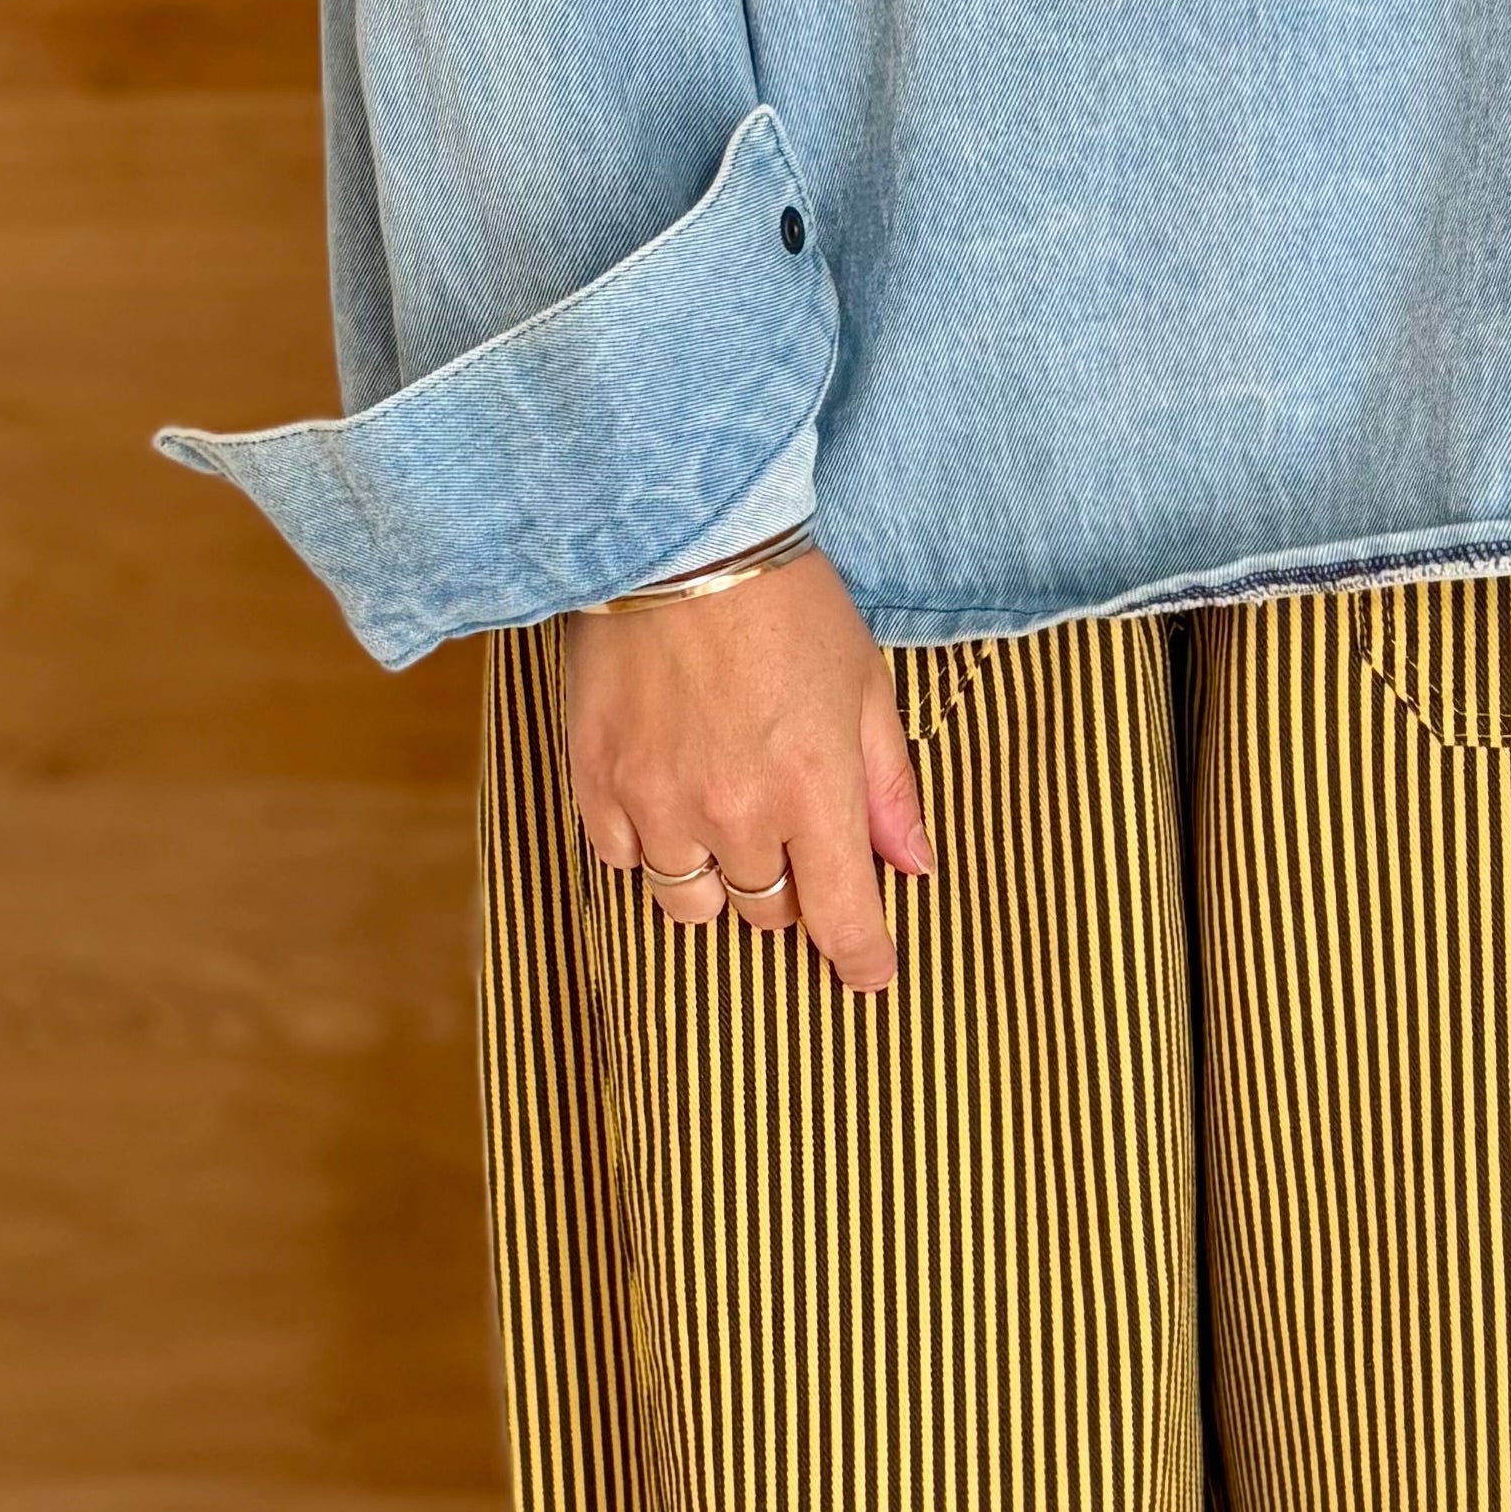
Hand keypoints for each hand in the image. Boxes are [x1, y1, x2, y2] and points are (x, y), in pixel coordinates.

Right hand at [561, 547, 932, 996]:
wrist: (676, 537)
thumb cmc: (787, 603)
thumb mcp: (865, 684)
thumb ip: (888, 784)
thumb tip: (914, 866)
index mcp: (815, 791)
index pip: (841, 920)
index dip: (861, 960)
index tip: (869, 974)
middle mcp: (735, 812)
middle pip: (764, 913)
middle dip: (787, 890)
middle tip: (788, 834)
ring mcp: (658, 801)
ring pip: (688, 901)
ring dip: (715, 876)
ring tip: (721, 818)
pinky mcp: (597, 780)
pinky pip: (621, 860)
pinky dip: (647, 845)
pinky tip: (665, 797)